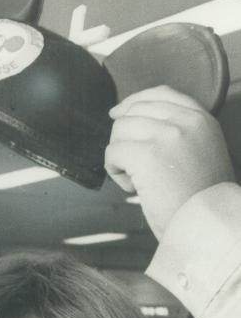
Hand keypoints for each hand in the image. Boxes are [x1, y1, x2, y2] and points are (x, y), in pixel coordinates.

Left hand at [105, 86, 234, 239]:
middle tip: (136, 167)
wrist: (206, 224)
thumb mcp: (200, 151)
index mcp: (201, 119)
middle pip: (134, 111)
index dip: (133, 102)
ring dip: (120, 157)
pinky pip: (112, 152)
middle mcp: (186, 121)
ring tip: (140, 180)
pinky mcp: (147, 155)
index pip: (160, 93)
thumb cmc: (198, 199)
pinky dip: (115, 172)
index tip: (117, 114)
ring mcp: (167, 135)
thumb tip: (131, 117)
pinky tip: (133, 188)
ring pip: (119, 131)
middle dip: (125, 138)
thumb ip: (178, 131)